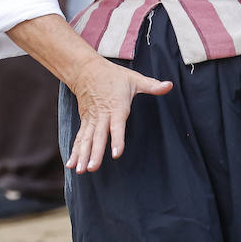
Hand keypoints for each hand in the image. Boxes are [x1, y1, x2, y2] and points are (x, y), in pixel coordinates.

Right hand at [67, 57, 172, 172]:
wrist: (86, 70)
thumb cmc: (113, 76)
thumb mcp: (134, 79)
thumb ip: (152, 85)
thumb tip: (169, 85)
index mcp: (116, 107)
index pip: (117, 126)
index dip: (117, 139)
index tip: (116, 154)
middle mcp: (102, 116)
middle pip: (98, 137)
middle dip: (94, 153)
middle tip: (92, 168)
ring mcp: (91, 120)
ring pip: (86, 140)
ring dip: (82, 155)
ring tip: (79, 171)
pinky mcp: (84, 122)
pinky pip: (79, 139)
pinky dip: (74, 151)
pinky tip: (71, 165)